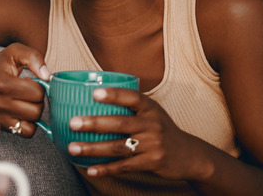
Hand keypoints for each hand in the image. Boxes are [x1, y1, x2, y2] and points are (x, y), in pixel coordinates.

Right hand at [0, 43, 49, 136]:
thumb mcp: (15, 51)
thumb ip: (33, 57)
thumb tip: (47, 76)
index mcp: (3, 83)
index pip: (37, 93)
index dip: (40, 86)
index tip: (31, 82)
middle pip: (36, 110)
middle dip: (38, 100)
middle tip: (29, 92)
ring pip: (32, 123)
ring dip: (34, 112)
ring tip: (26, 101)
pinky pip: (25, 133)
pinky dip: (28, 124)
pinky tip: (23, 112)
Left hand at [66, 87, 208, 179]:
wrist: (190, 155)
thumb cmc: (161, 129)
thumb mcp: (152, 112)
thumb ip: (130, 105)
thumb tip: (90, 95)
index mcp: (150, 108)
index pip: (132, 97)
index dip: (114, 95)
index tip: (94, 93)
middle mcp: (152, 124)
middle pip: (120, 123)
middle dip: (94, 123)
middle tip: (73, 123)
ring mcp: (153, 144)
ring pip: (118, 147)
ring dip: (93, 148)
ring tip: (73, 148)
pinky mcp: (152, 162)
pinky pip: (125, 166)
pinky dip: (106, 169)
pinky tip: (90, 169)